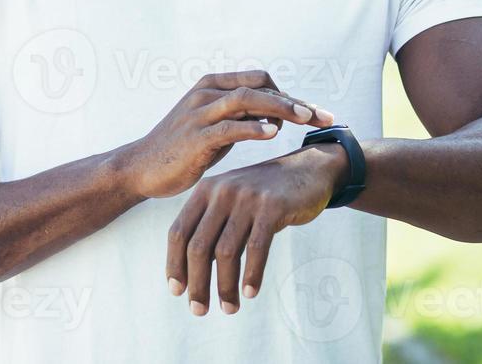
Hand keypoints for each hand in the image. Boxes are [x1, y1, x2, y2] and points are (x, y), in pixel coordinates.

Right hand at [115, 71, 334, 200]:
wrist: (143, 167)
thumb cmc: (182, 148)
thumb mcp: (215, 126)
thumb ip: (241, 116)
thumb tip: (275, 114)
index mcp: (213, 86)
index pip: (261, 80)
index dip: (290, 94)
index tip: (315, 113)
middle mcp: (207, 93)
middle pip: (259, 86)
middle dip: (294, 100)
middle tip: (321, 116)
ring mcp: (199, 113)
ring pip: (247, 100)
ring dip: (280, 107)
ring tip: (305, 118)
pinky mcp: (195, 136)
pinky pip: (229, 127)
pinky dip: (253, 127)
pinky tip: (273, 133)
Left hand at [165, 142, 350, 315]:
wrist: (306, 170)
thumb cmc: (264, 196)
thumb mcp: (231, 202)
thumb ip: (212, 228)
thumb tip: (192, 273)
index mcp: (205, 191)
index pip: (179, 232)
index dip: (174, 264)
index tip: (177, 292)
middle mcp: (222, 192)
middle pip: (198, 246)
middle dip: (197, 283)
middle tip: (199, 310)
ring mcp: (247, 198)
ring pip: (226, 252)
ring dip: (225, 286)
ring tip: (229, 309)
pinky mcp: (272, 206)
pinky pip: (256, 248)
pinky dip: (252, 274)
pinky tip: (250, 293)